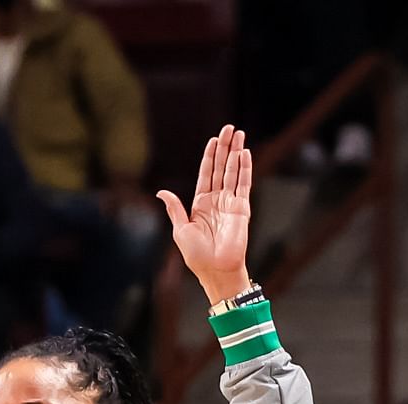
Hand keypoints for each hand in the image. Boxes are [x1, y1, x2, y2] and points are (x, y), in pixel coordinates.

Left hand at [160, 124, 252, 306]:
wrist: (216, 270)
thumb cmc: (197, 255)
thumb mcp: (181, 230)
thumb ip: (175, 208)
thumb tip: (162, 192)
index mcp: (200, 204)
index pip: (206, 174)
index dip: (210, 156)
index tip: (214, 140)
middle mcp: (216, 200)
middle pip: (221, 168)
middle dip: (225, 148)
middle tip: (229, 128)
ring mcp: (230, 203)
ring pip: (234, 171)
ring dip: (236, 153)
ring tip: (239, 134)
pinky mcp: (242, 208)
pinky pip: (244, 184)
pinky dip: (245, 168)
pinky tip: (245, 153)